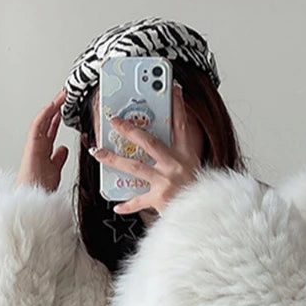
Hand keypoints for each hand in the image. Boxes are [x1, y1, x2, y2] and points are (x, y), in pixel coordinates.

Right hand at [15, 87, 69, 192]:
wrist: (32, 199)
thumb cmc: (40, 189)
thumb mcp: (55, 170)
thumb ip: (58, 159)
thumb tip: (63, 149)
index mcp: (43, 152)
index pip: (51, 130)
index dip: (57, 119)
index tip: (65, 108)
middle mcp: (37, 146)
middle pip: (47, 123)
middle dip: (56, 109)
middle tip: (65, 96)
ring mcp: (33, 145)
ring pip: (42, 121)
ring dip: (51, 108)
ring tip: (61, 96)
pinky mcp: (31, 147)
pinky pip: (36, 127)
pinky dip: (44, 116)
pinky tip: (51, 107)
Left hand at [90, 83, 200, 215]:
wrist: (206, 217)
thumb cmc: (198, 194)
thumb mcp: (194, 170)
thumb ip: (179, 158)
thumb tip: (156, 148)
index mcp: (186, 156)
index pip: (181, 125)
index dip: (177, 106)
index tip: (173, 88)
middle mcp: (176, 166)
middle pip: (149, 142)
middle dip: (129, 129)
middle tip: (113, 120)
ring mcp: (167, 182)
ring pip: (135, 166)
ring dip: (114, 159)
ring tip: (98, 153)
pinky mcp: (161, 199)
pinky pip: (139, 201)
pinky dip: (127, 205)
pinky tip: (116, 206)